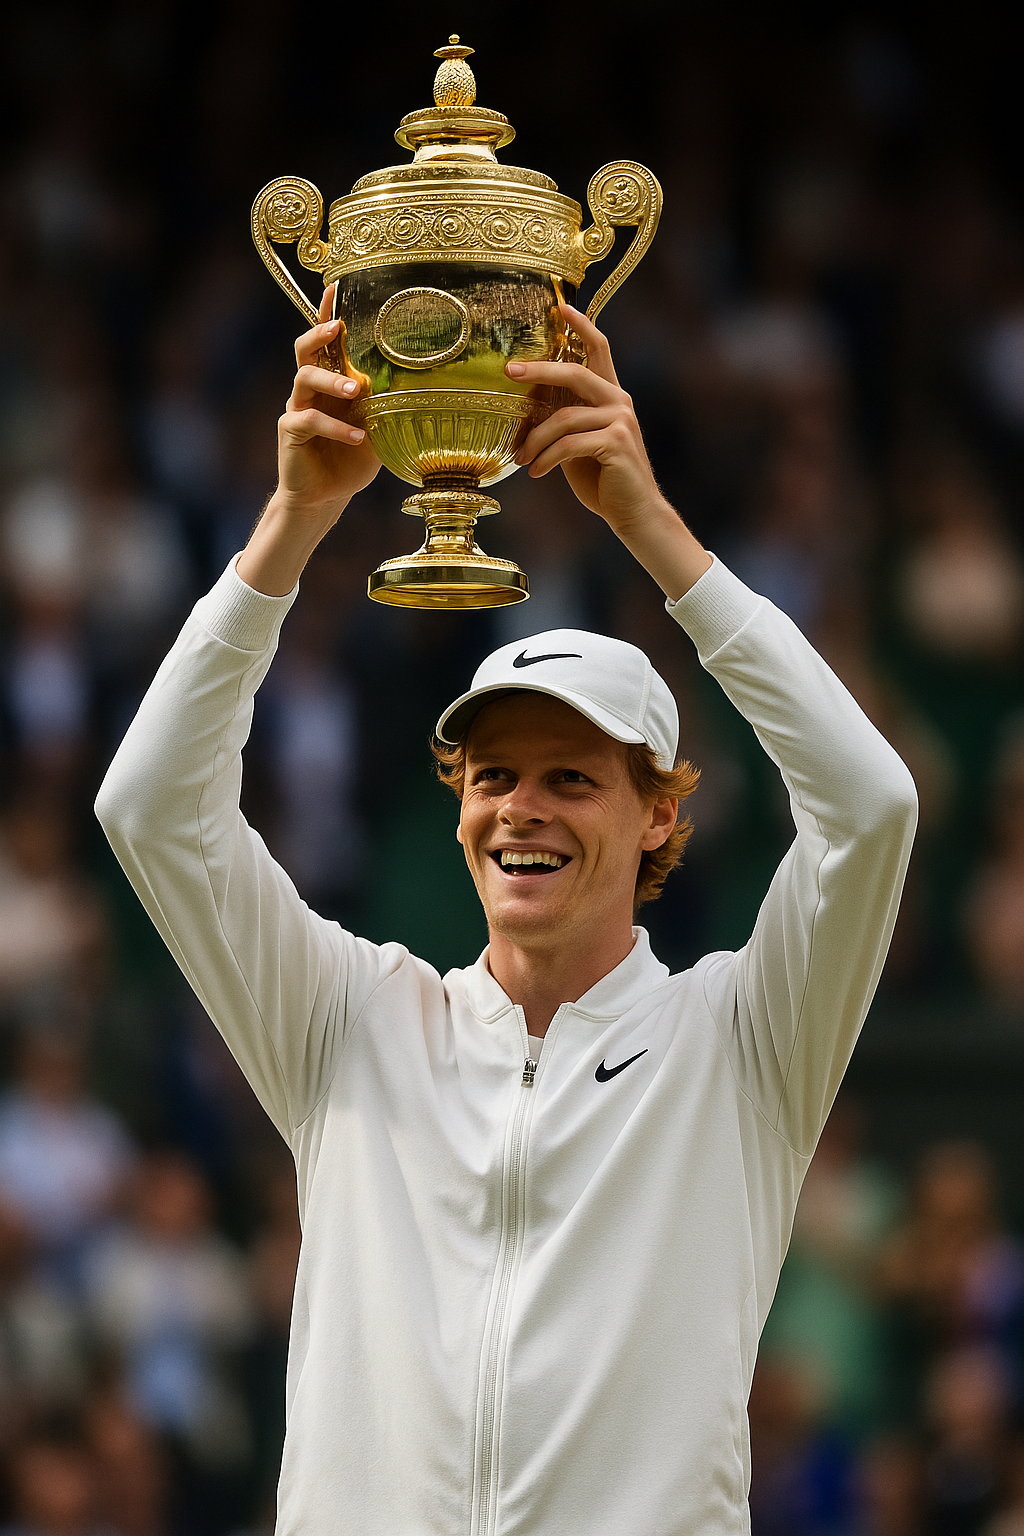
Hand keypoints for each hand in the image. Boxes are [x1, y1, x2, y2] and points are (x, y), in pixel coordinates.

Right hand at [238, 287, 380, 595]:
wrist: (326, 496)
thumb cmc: (353, 458)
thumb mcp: (379, 426)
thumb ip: (389, 403)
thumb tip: (429, 383)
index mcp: (333, 380)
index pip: (329, 341)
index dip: (329, 312)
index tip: (337, 285)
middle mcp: (312, 388)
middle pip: (305, 348)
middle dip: (320, 333)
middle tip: (339, 330)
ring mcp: (299, 407)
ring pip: (304, 379)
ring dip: (331, 379)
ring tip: (356, 390)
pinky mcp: (291, 431)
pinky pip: (310, 420)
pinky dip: (337, 428)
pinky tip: (357, 438)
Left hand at [506, 304, 711, 600]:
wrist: (633, 513)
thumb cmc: (603, 479)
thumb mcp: (578, 443)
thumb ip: (564, 419)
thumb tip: (527, 405)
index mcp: (611, 396)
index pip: (599, 348)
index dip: (581, 325)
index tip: (559, 306)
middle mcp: (619, 401)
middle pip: (575, 372)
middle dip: (539, 370)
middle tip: (509, 371)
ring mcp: (620, 421)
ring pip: (564, 417)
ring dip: (535, 440)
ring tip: (521, 459)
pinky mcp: (616, 444)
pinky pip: (569, 444)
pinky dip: (547, 459)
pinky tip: (536, 473)